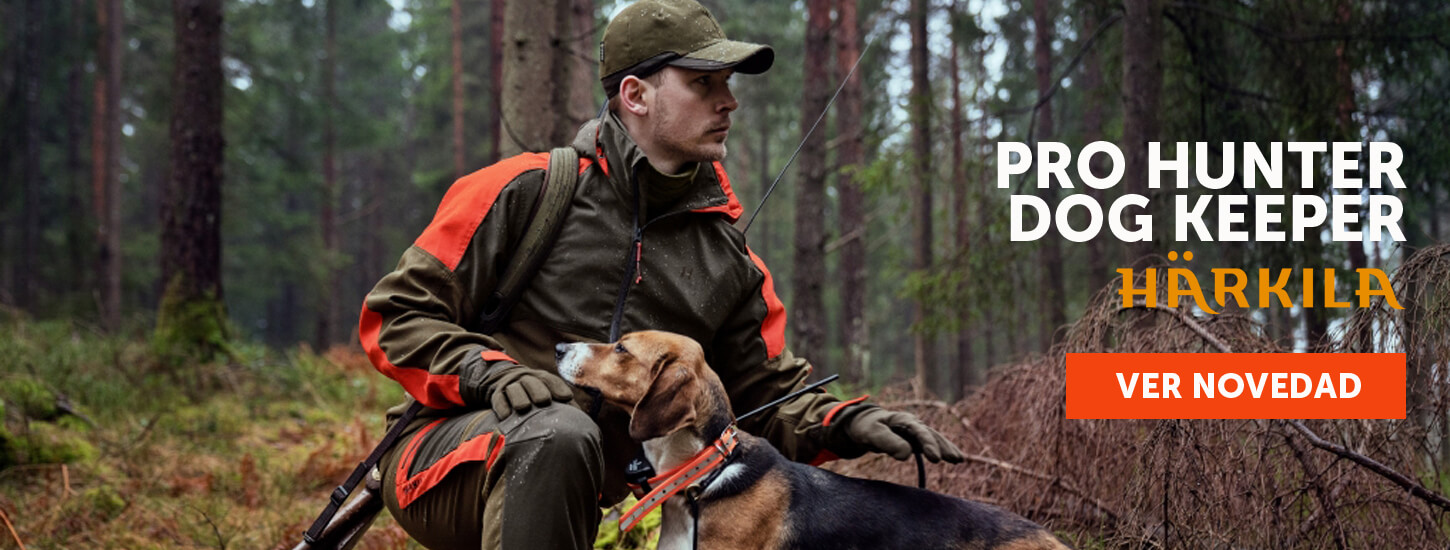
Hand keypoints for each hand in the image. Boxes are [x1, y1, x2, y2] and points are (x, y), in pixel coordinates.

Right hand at [486, 364, 574, 418]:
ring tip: (524, 407)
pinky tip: (506, 415)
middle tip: (544, 400)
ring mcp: (511, 385)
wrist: (501, 379)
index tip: (567, 397)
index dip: (559, 388)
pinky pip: (498, 399)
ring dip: (519, 397)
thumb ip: (562, 404)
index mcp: (541, 378)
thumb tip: (581, 419)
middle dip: (539, 390)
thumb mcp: (545, 392)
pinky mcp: (496, 393)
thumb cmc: (531, 393)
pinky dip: (502, 406)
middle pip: (532, 382)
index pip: (551, 380)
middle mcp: (526, 378)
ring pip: (515, 389)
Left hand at [845, 407, 964, 462]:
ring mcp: (915, 431)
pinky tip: (954, 460)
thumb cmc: (866, 428)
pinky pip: (931, 445)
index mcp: (902, 419)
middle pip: (931, 434)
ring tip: (959, 460)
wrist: (864, 424)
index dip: (928, 444)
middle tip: (954, 459)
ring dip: (946, 448)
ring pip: (934, 439)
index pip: (919, 431)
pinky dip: (942, 451)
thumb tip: (907, 455)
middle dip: (943, 446)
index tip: (935, 459)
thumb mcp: (872, 434)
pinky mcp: (915, 440)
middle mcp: (912, 424)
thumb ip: (888, 442)